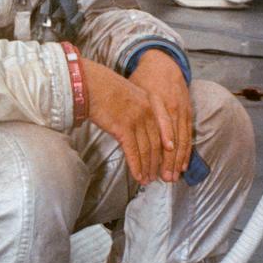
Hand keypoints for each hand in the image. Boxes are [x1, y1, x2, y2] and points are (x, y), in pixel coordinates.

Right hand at [81, 49, 192, 184]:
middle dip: (159, 163)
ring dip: (148, 168)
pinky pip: (133, 151)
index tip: (172, 160)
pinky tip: (137, 175)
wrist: (90, 83)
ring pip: (147, 149)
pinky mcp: (123, 128)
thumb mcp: (130, 93)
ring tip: (147, 179)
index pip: (167, 129)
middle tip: (159, 176)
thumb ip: (139, 108)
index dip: (170, 148)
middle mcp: (147, 111)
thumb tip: (140, 126)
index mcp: (152, 102)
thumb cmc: (105, 88)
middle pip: (158, 142)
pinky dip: (136, 166)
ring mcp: (136, 119)